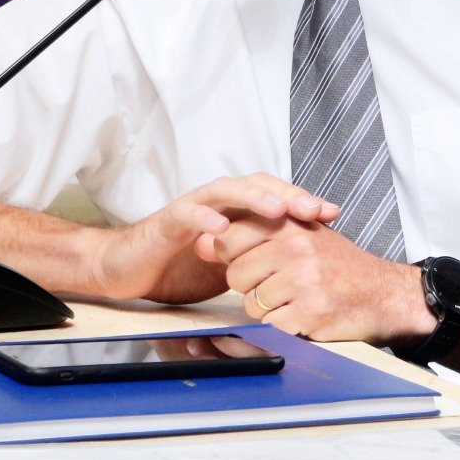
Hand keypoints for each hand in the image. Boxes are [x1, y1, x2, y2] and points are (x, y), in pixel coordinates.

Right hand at [82, 174, 338, 304]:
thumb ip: (257, 260)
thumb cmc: (177, 266)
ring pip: (226, 192)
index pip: (272, 197)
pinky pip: (187, 215)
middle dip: (287, 195)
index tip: (331, 213)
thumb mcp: (229, 268)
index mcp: (233, 213)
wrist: (127, 269)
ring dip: (253, 198)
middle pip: (256, 186)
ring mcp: (192, 209)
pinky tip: (221, 228)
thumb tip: (299, 272)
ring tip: (277, 208)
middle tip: (314, 208)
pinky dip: (204, 220)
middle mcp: (216, 204)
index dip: (301, 202)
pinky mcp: (167, 222)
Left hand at [203, 215, 433, 345]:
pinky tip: (306, 316)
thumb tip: (203, 242)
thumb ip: (254, 235)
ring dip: (269, 309)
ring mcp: (303, 282)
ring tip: (298, 299)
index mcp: (290, 224)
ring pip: (252, 304)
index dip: (232, 256)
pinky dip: (285, 327)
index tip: (250, 263)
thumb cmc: (339, 266)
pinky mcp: (310, 313)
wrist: (385, 294)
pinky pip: (272, 326)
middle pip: (235, 275)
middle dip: (250, 287)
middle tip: (281, 285)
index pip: (229, 237)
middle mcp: (295, 249)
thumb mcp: (302, 234)